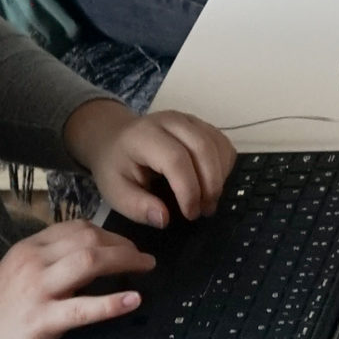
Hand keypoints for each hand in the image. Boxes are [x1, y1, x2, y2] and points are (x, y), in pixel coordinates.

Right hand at [0, 220, 157, 338]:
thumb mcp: (14, 278)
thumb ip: (46, 265)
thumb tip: (87, 259)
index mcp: (26, 251)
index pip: (75, 228)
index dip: (108, 232)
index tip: (125, 242)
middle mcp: (31, 263)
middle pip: (88, 239)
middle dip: (123, 245)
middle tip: (142, 257)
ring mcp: (35, 290)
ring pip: (89, 261)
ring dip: (126, 261)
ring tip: (145, 268)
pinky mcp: (40, 320)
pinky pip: (83, 307)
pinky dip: (113, 302)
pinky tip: (132, 300)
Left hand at [63, 100, 236, 227]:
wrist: (115, 138)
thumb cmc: (116, 167)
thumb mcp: (115, 192)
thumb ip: (137, 207)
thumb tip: (165, 219)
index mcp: (144, 136)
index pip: (175, 159)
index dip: (188, 189)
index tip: (189, 214)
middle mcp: (170, 121)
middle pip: (203, 148)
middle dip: (210, 184)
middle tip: (205, 210)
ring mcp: (189, 119)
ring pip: (217, 145)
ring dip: (220, 176)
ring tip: (209, 200)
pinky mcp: (201, 124)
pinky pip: (223, 143)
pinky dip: (224, 166)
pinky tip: (212, 182)